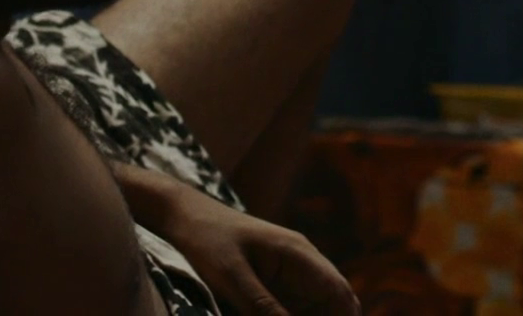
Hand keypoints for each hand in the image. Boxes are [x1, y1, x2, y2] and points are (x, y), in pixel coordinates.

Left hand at [118, 165, 359, 315]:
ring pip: (317, 308)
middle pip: (336, 303)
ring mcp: (290, 272)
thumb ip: (262, 308)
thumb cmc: (206, 238)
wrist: (182, 215)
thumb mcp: (231, 276)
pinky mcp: (274, 281)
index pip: (340, 294)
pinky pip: (295, 308)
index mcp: (299, 254)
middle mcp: (303, 262)